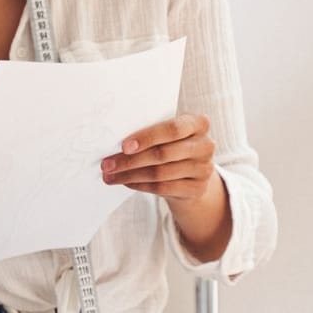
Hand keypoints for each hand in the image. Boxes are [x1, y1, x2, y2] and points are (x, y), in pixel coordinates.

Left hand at [101, 113, 216, 201]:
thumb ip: (150, 133)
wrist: (192, 173)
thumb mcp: (167, 134)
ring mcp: (204, 168)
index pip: (173, 129)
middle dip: (130, 160)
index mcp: (198, 123)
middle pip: (163, 153)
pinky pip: (162, 188)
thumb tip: (115, 142)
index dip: (147, 137)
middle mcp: (205, 145)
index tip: (124, 146)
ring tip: (110, 175)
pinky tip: (126, 182)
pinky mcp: (197, 188)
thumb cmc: (173, 145)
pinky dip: (140, 185)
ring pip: (160, 173)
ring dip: (130, 175)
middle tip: (107, 164)